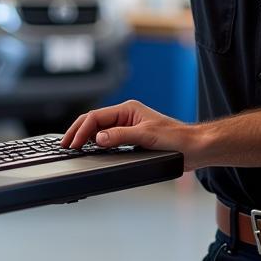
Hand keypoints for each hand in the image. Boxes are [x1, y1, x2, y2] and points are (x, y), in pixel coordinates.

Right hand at [61, 100, 200, 168]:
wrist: (194, 148)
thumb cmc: (177, 138)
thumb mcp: (146, 136)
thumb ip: (120, 136)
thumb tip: (97, 138)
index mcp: (128, 109)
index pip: (96, 117)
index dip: (81, 130)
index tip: (72, 143)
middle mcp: (126, 116)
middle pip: (94, 122)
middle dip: (78, 132)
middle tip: (65, 145)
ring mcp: (128, 128)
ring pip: (99, 131)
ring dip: (85, 138)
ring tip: (73, 148)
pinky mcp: (132, 139)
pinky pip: (108, 140)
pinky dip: (96, 145)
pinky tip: (90, 151)